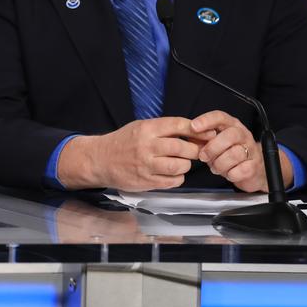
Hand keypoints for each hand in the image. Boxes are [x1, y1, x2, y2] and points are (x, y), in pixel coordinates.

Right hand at [58, 117, 211, 190]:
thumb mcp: (140, 127)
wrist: (99, 160)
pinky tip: (171, 173)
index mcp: (146, 129)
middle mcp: (147, 146)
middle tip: (194, 151)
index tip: (207, 134)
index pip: (179, 125)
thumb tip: (195, 132)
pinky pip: (173, 181)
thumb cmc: (123, 142)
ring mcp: (146, 165)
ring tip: (180, 162)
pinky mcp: (146, 181)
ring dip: (185, 165)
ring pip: (180, 166)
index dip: (197, 130)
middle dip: (194, 150)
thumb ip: (164, 129)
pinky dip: (177, 178)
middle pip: (183, 148)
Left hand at [192, 110, 292, 192]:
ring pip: (234, 154)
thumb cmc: (227, 154)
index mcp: (231, 125)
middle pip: (230, 136)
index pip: (220, 117)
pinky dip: (230, 174)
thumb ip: (201, 138)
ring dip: (220, 164)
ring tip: (216, 167)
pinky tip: (228, 173)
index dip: (206, 120)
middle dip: (212, 148)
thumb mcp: (213, 143)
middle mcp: (243, 135)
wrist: (249, 171)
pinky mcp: (254, 166)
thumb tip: (188, 135)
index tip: (193, 127)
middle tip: (203, 157)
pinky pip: (240, 170)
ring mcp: (251, 150)